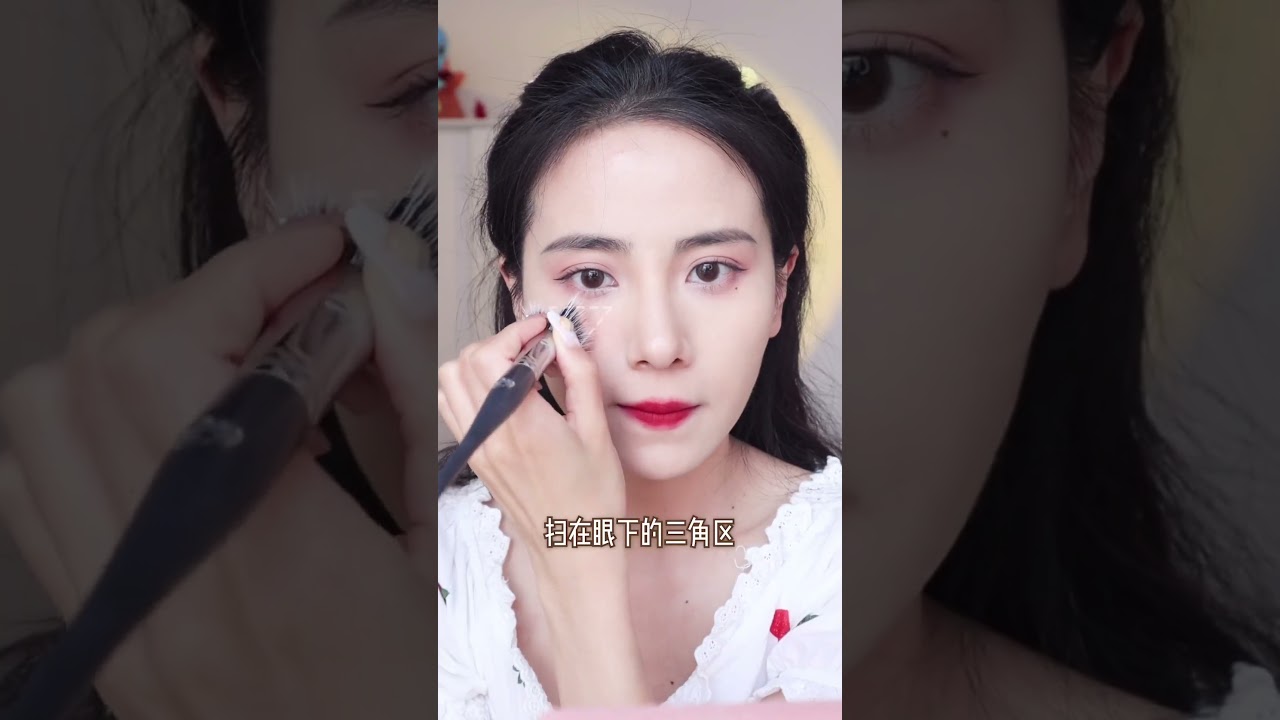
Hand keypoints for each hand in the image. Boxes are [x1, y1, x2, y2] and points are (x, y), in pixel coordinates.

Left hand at [0, 217, 432, 719]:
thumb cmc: (432, 693)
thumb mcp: (464, 548)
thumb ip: (423, 400)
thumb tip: (392, 277)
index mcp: (265, 558)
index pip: (182, 354)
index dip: (254, 269)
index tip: (326, 250)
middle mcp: (161, 582)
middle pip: (100, 366)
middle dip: (210, 299)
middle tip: (307, 308)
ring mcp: (118, 610)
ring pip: (43, 413)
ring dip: (144, 353)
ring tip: (252, 371)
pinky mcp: (107, 627)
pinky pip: (37, 483)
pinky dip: (98, 420)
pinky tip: (200, 435)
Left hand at [436, 315, 624, 574]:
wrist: (573, 555)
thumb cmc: (593, 501)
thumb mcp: (598, 433)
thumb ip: (581, 376)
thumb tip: (565, 333)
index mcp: (522, 425)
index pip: (492, 355)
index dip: (516, 331)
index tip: (544, 330)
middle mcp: (489, 435)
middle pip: (464, 363)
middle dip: (498, 343)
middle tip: (534, 347)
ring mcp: (477, 449)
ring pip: (450, 384)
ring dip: (479, 365)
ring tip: (519, 371)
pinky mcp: (476, 461)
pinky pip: (455, 410)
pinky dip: (472, 390)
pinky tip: (509, 398)